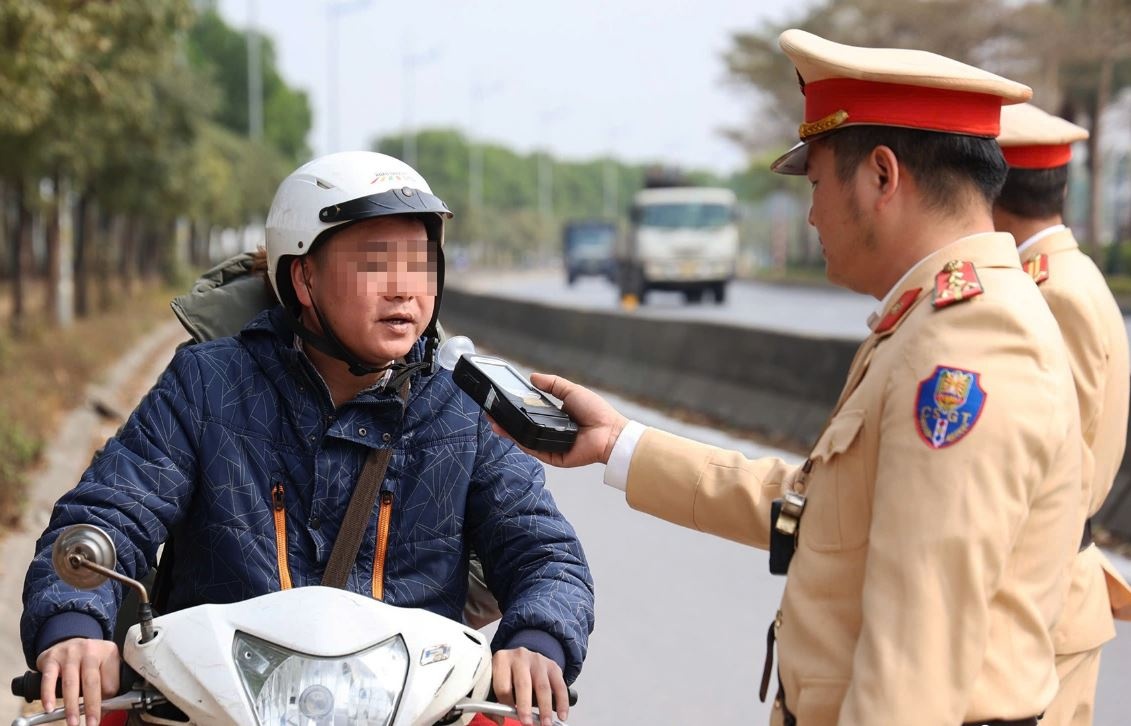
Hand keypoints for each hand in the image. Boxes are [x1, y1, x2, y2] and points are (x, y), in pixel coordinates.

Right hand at [36, 638, 119, 725]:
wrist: (67, 640)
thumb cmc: (88, 658)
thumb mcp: (104, 664)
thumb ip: (108, 684)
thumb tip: (106, 710)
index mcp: (107, 653)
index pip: (110, 680)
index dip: (108, 699)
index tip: (105, 713)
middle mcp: (89, 651)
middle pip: (92, 682)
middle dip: (92, 706)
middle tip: (92, 723)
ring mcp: (69, 653)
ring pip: (71, 683)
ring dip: (71, 706)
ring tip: (73, 721)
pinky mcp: (51, 658)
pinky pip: (49, 679)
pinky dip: (48, 695)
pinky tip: (49, 707)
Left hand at [491, 647, 567, 725]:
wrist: (523, 659)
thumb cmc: (508, 674)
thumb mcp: (496, 681)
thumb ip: (494, 702)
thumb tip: (500, 720)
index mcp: (502, 660)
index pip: (503, 685)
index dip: (506, 703)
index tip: (509, 715)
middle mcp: (520, 657)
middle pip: (523, 684)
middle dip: (525, 706)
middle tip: (527, 723)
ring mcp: (538, 660)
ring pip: (543, 686)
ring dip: (545, 708)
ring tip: (545, 723)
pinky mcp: (552, 666)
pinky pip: (560, 686)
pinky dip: (562, 702)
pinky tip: (562, 715)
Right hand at [492, 373, 627, 468]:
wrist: (610, 431)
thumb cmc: (596, 411)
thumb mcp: (571, 391)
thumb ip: (552, 384)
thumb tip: (533, 377)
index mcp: (554, 418)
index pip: (529, 414)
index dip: (514, 410)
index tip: (500, 404)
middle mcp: (550, 432)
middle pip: (523, 429)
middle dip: (505, 423)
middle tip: (491, 415)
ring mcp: (551, 446)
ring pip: (525, 441)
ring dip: (509, 433)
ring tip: (496, 424)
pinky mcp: (554, 458)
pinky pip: (535, 451)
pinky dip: (523, 443)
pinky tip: (513, 435)